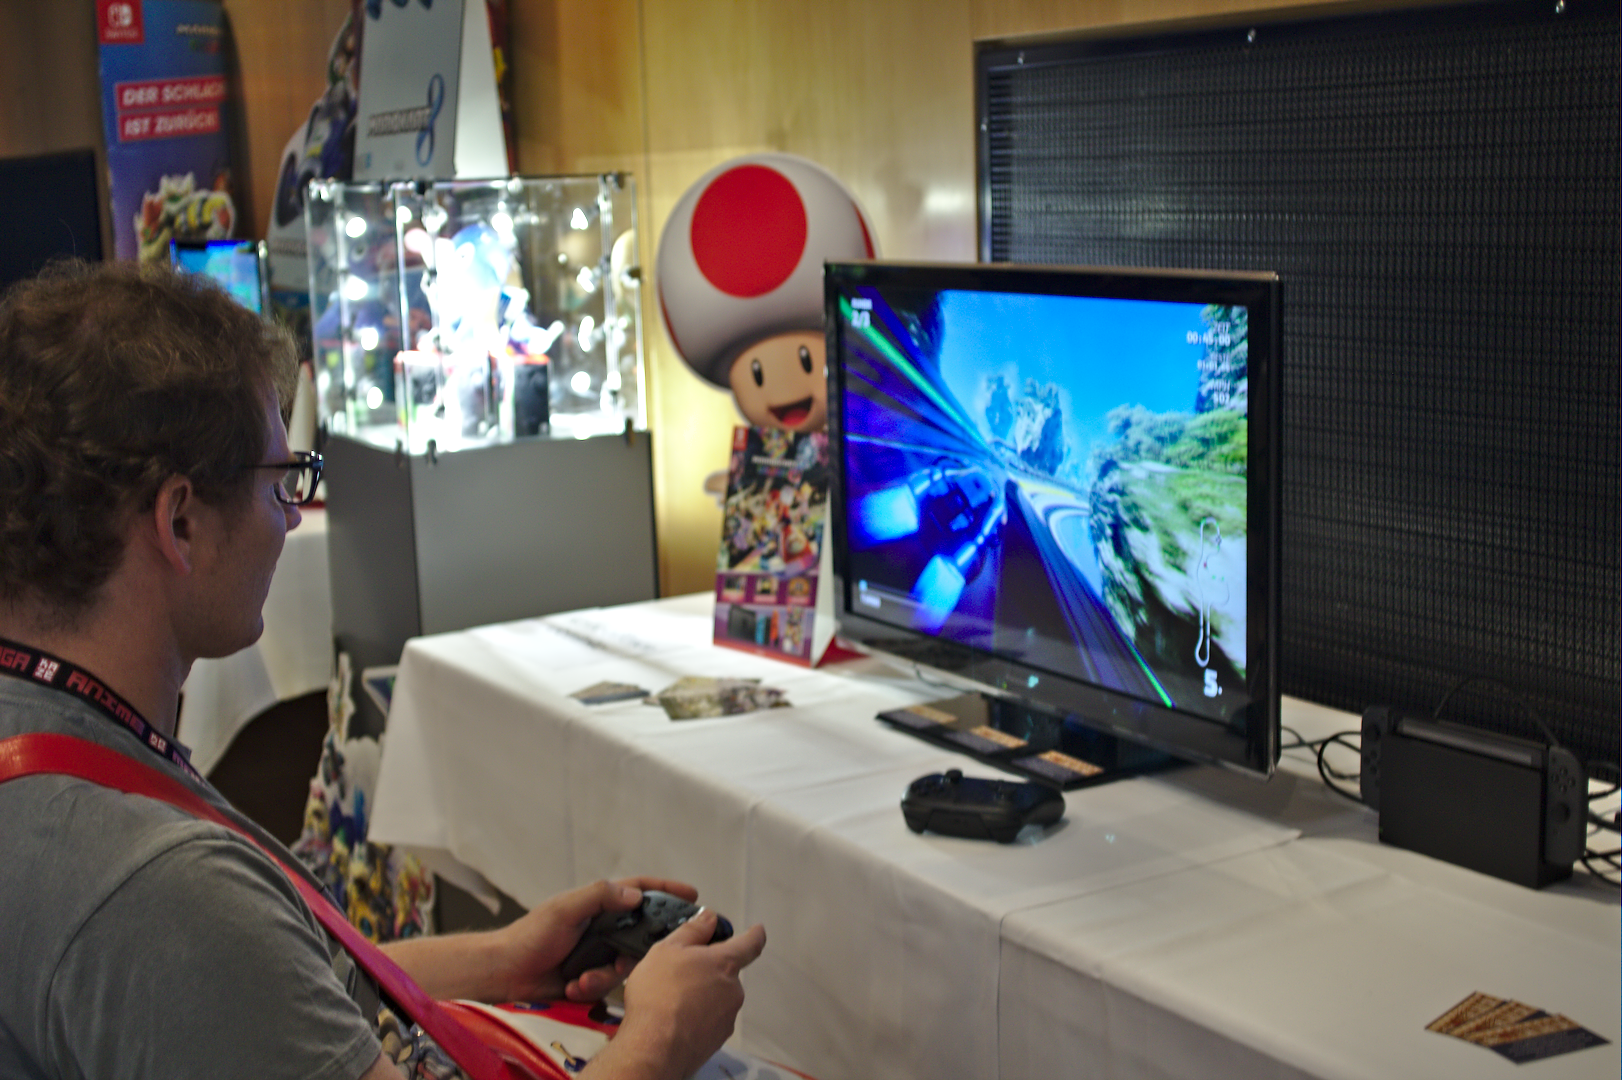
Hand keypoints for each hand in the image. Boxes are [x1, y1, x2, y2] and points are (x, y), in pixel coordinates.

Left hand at [494, 877, 699, 1002]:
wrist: (507, 974)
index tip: (692, 895)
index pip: (640, 891)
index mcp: (599, 903)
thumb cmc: (530, 935)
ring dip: (606, 973)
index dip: (667, 891)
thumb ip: (600, 896)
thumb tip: (636, 896)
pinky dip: (592, 987)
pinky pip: (608, 985)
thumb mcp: (565, 909)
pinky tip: (574, 986)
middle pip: (640, 933)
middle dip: (641, 948)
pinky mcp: (592, 978)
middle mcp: (603, 927)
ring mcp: (599, 953)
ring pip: (626, 964)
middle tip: (640, 957)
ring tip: (584, 978)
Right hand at [590, 911, 767, 1079]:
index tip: (757, 931)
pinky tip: (675, 1019)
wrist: (655, 1046)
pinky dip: (697, 1017)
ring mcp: (727, 1016)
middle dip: (708, 972)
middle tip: (680, 974)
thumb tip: (708, 918)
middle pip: (726, 973)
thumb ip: (692, 931)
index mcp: (724, 963)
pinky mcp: (717, 1038)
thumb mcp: (666, 950)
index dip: (754, 935)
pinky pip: (710, 1020)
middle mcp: (732, 989)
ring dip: (701, 996)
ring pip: (717, 998)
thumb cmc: (659, 997)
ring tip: (671, 1000)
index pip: (750, 944)